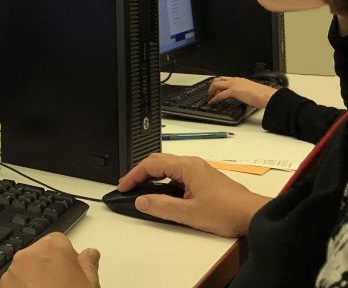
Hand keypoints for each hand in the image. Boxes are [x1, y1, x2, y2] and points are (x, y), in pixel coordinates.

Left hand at [0, 233, 99, 287]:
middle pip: (40, 254)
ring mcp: (13, 272)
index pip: (59, 241)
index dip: (67, 257)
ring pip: (25, 269)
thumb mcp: (90, 285)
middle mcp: (29, 254)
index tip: (71, 271)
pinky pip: (14, 284)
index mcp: (53, 248)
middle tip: (61, 287)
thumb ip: (88, 265)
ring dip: (34, 279)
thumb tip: (91, 254)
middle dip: (49, 267)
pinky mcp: (2, 287)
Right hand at [117, 153, 269, 236]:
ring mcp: (199, 170)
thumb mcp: (189, 213)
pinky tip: (164, 192)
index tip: (123, 186)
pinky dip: (164, 179)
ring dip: (152, 175)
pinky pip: (178, 173)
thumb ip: (162, 206)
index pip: (151, 165)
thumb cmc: (227, 211)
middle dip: (140, 172)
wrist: (254, 215)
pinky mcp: (204, 178)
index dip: (133, 175)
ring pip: (168, 166)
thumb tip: (141, 201)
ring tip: (142, 189)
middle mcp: (192, 164)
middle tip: (128, 185)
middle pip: (158, 161)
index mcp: (186, 166)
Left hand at [207, 76, 277, 107]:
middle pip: (218, 80)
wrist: (268, 96)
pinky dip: (215, 98)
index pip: (224, 79)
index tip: (215, 90)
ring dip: (211, 91)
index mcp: (240, 80)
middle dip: (212, 87)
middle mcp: (236, 80)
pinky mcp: (234, 91)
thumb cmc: (263, 95)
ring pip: (216, 85)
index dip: (218, 84)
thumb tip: (241, 97)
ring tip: (210, 98)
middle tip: (210, 94)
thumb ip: (243, 92)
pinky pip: (220, 94)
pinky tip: (213, 102)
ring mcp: (234, 85)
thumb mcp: (250, 91)